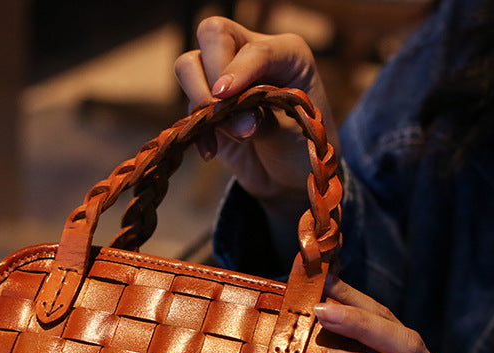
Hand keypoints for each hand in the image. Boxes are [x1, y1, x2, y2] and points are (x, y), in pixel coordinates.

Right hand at [174, 17, 339, 229]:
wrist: (292, 177)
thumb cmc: (305, 147)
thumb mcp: (296, 129)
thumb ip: (263, 116)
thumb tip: (227, 116)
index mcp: (285, 52)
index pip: (253, 47)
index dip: (237, 69)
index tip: (224, 96)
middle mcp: (250, 55)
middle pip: (212, 33)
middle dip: (212, 73)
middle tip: (223, 111)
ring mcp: (224, 80)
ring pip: (189, 65)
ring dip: (200, 100)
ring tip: (228, 133)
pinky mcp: (207, 110)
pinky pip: (187, 109)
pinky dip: (195, 131)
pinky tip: (211, 152)